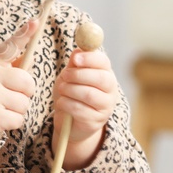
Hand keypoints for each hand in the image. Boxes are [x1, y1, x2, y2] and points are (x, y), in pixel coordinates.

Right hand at [0, 18, 37, 145]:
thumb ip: (9, 67)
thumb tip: (28, 56)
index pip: (9, 47)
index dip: (23, 34)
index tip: (35, 22)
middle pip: (28, 83)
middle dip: (24, 93)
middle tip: (8, 97)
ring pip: (25, 103)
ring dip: (17, 109)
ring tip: (1, 108)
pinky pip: (19, 119)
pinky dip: (13, 122)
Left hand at [53, 44, 119, 169]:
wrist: (70, 121)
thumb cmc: (71, 94)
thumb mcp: (70, 75)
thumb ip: (75, 63)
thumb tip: (78, 50)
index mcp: (106, 74)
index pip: (104, 62)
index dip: (90, 58)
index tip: (75, 59)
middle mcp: (110, 90)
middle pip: (101, 78)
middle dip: (79, 75)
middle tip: (65, 76)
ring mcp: (106, 107)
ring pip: (88, 94)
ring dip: (70, 90)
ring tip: (62, 90)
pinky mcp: (96, 121)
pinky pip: (79, 109)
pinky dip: (66, 103)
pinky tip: (62, 102)